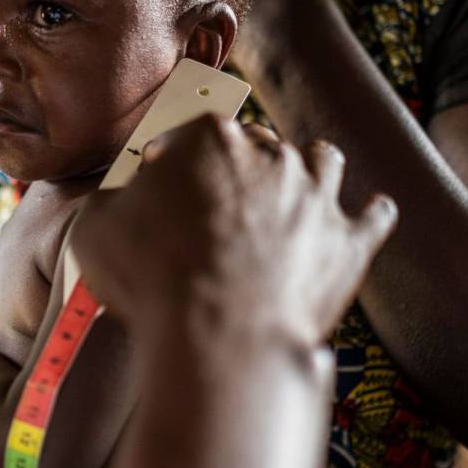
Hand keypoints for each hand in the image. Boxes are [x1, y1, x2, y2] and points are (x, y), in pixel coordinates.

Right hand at [71, 115, 396, 347]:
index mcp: (208, 138)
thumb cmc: (153, 275)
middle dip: (239, 162)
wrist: (220, 334)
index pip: (188, 133)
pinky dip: (370, 214)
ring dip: (311, 167)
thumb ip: (104, 204)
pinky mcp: (349, 242)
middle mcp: (270, 154)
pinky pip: (374, 216)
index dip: (170, 158)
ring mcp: (316, 195)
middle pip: (258, 142)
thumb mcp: (93, 228)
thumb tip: (108, 205)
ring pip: (324, 160)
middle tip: (219, 195)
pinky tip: (369, 213)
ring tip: (299, 184)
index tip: (159, 180)